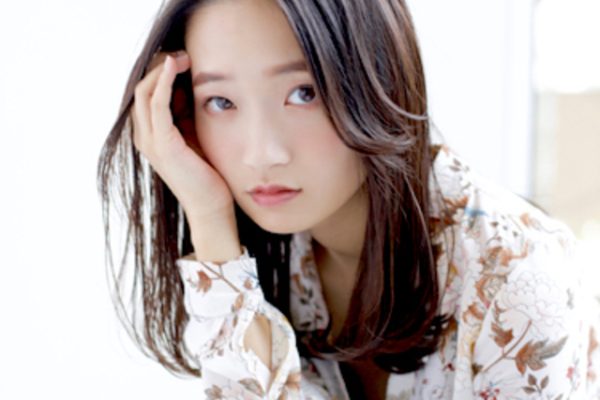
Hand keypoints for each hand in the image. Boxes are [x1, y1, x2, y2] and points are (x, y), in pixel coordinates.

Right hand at [130, 51, 233, 219]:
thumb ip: (186, 114)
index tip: (186, 60)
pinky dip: (164, 81)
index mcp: (152, 135)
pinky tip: (176, 66)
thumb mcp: (194, 136)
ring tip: (184, 56)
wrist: (212, 206)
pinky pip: (157, 103)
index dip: (162, 73)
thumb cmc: (208, 173)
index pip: (147, 94)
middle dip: (161, 66)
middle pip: (142, 88)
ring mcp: (151, 141)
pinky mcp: (164, 144)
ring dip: (163, 69)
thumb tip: (189, 86)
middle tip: (185, 54)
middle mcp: (145, 137)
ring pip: (145, 92)